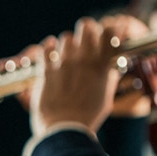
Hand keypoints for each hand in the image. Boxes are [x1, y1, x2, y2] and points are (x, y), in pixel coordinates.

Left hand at [31, 17, 128, 135]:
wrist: (64, 130)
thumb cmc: (87, 116)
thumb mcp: (106, 96)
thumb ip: (108, 77)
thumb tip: (110, 65)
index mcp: (102, 67)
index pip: (109, 32)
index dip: (106, 29)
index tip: (103, 34)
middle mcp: (84, 61)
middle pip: (86, 26)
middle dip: (85, 29)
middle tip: (84, 40)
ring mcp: (64, 64)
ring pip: (66, 36)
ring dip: (66, 43)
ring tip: (65, 54)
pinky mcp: (47, 70)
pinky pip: (46, 47)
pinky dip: (48, 47)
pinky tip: (50, 53)